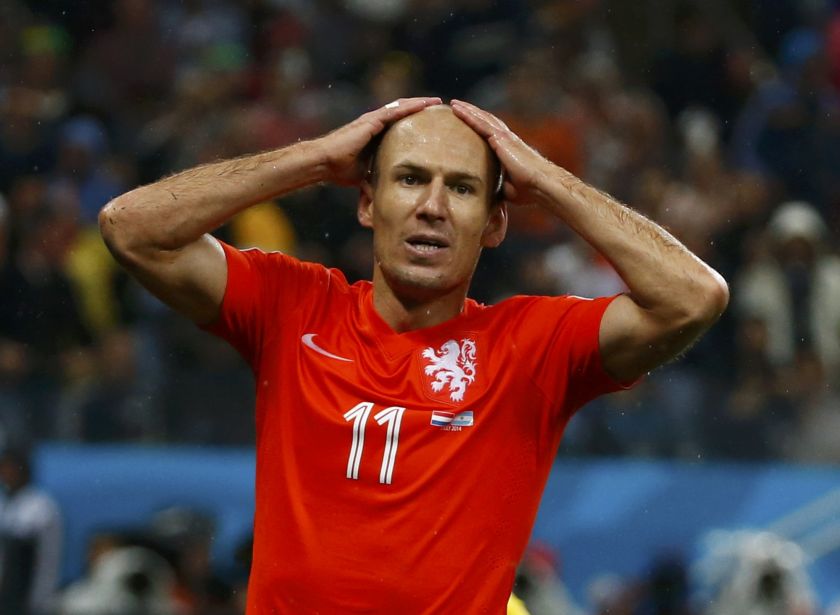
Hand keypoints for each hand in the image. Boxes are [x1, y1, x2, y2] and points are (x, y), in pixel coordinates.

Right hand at [315, 97, 441, 185]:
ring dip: (419, 103)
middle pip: (402, 111)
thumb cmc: (339, 169)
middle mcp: (375, 123)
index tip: (431, 122)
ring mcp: (373, 120)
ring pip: (401, 107)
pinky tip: (424, 105)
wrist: (325, 163)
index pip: (399, 123)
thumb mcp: (365, 174)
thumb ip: (376, 175)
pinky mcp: (371, 121)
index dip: (415, 120)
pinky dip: (410, 107)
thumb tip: (385, 190)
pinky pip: (395, 111)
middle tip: (438, 107)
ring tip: (436, 102)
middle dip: (420, 108)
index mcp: (374, 134)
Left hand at [450, 99, 553, 206]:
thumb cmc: (530, 190)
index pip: (489, 133)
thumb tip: (487, 194)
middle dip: (471, 113)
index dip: (478, 125)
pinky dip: (468, 115)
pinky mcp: (501, 139)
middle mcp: (506, 139)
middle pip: (485, 121)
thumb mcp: (509, 188)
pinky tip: (457, 109)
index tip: (465, 121)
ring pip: (482, 119)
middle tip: (456, 106)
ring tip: (454, 104)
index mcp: (508, 149)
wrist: (541, 185)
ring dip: (467, 110)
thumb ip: (498, 186)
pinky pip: (481, 124)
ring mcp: (504, 137)